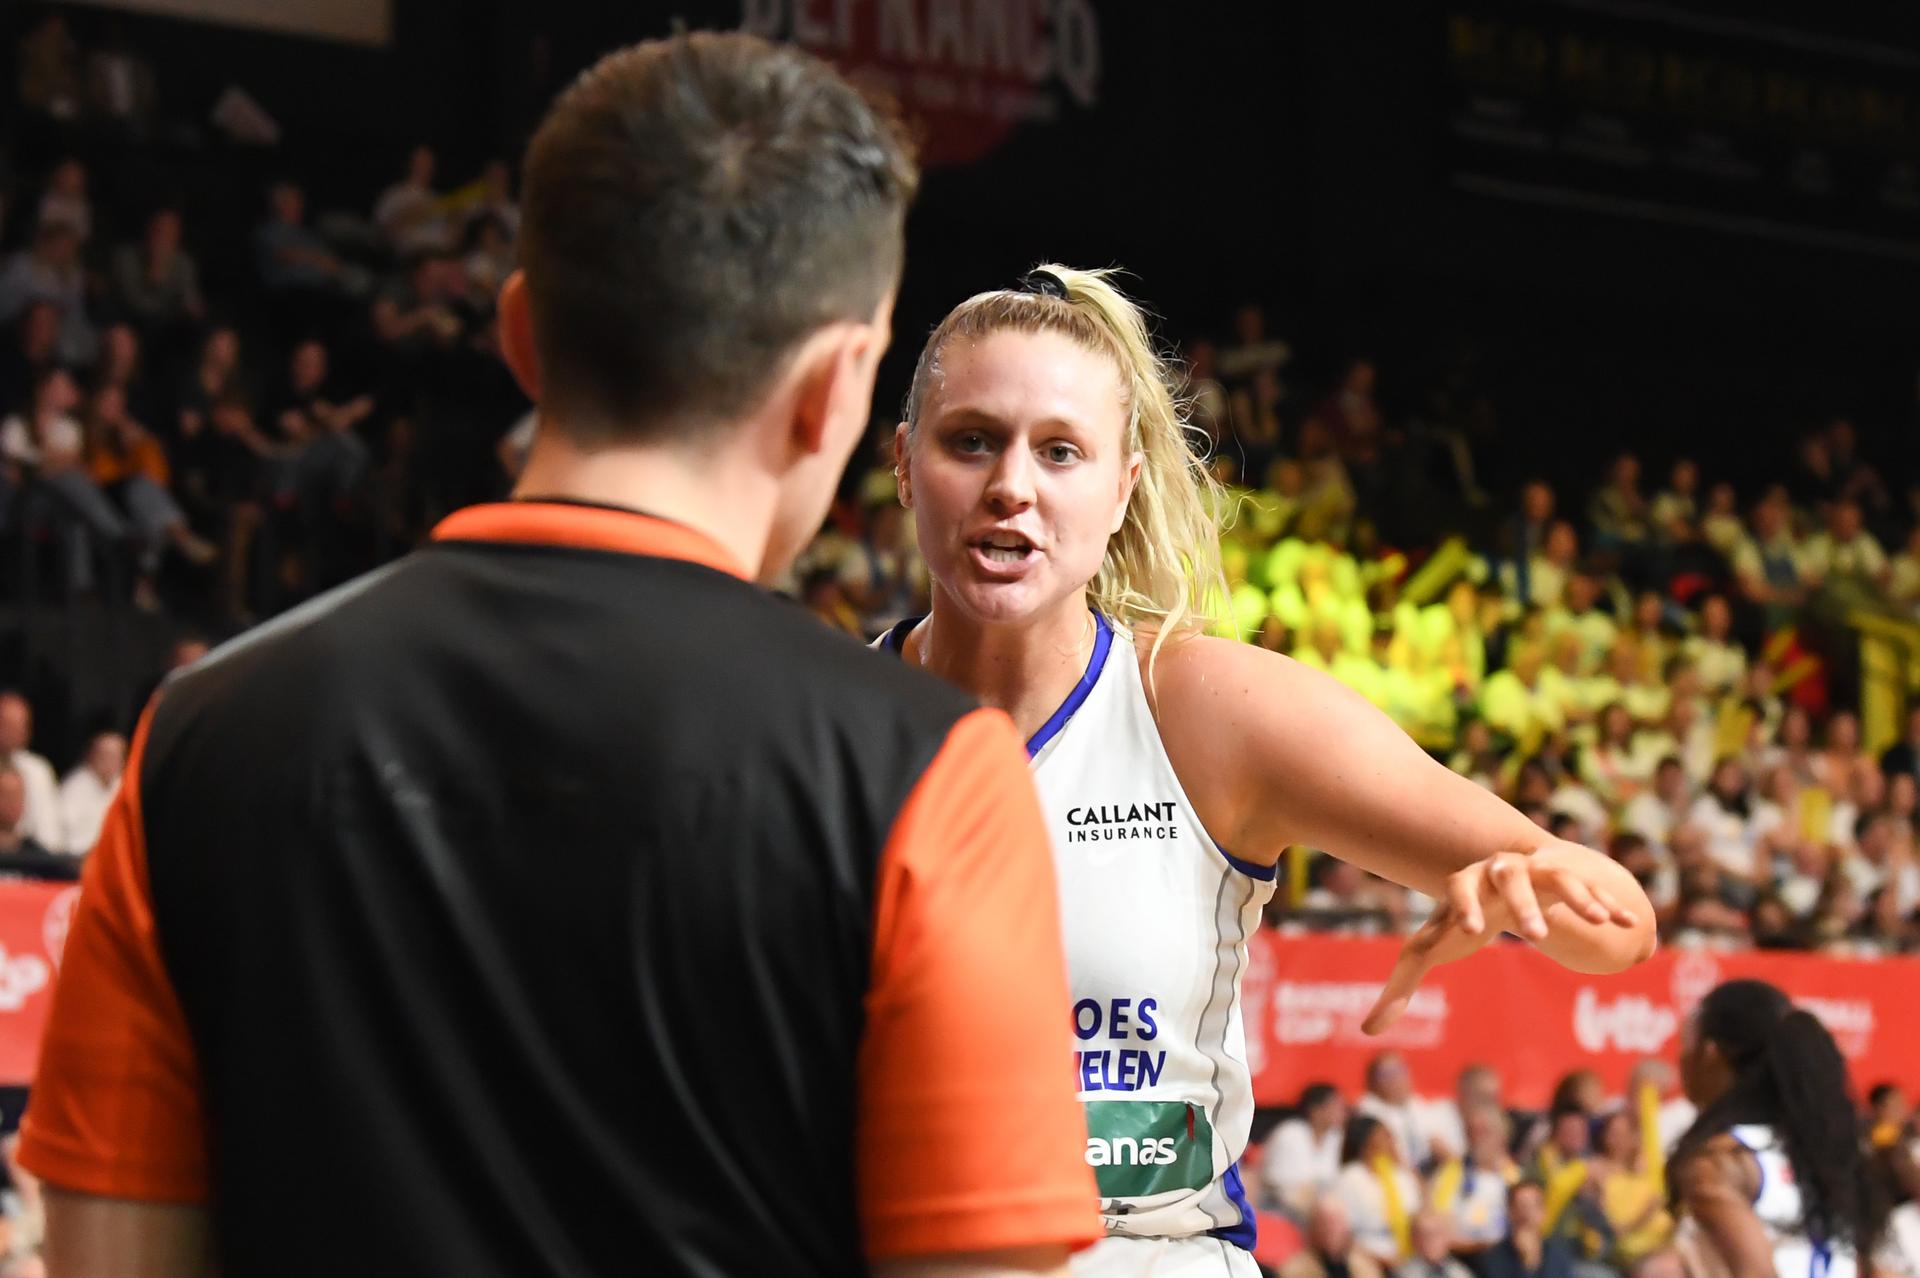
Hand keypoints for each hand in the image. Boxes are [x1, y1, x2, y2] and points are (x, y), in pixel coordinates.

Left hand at [1363, 843, 1639, 1033]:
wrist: (1492, 883)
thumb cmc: (1454, 924)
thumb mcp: (1428, 952)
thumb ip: (1399, 989)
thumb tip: (1367, 1030)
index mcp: (1461, 887)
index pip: (1456, 889)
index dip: (1462, 908)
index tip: (1472, 932)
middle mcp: (1498, 872)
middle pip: (1509, 878)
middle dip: (1524, 904)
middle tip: (1536, 936)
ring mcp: (1535, 872)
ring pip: (1557, 878)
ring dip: (1577, 898)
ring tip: (1601, 924)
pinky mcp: (1566, 880)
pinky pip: (1590, 890)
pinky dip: (1609, 905)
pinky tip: (1632, 927)